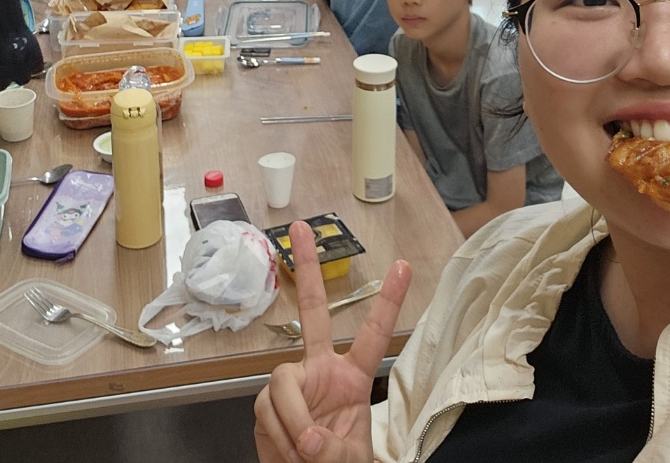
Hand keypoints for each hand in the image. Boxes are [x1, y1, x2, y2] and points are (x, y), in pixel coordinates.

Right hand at [253, 221, 411, 462]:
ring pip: (282, 383)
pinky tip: (288, 452)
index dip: (389, 302)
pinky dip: (278, 437)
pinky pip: (266, 411)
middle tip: (301, 229)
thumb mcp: (349, 461)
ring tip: (304, 452)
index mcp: (352, 378)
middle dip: (305, 270)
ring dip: (292, 422)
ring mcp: (292, 385)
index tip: (403, 267)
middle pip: (313, 312)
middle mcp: (320, 371)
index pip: (373, 334)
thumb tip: (308, 437)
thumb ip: (333, 449)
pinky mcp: (266, 405)